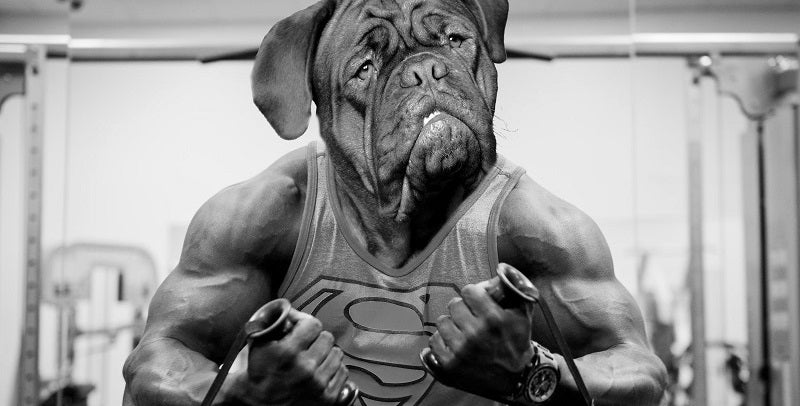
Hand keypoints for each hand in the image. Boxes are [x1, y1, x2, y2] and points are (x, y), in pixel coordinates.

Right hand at [235, 309, 349, 404]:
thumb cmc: (255, 375)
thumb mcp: (256, 345)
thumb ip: (272, 324)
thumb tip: (290, 310)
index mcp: (287, 353)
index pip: (313, 324)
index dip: (306, 323)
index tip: (301, 328)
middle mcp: (305, 368)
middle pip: (327, 337)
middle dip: (316, 339)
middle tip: (306, 345)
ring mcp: (318, 385)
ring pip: (337, 354)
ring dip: (326, 354)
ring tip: (313, 359)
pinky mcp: (327, 398)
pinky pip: (343, 372)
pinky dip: (333, 371)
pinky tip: (320, 373)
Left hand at [428, 270, 534, 399]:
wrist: (518, 378)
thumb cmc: (518, 343)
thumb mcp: (523, 314)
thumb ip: (514, 289)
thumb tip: (502, 270)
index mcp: (493, 319)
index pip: (468, 290)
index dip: (474, 295)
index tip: (477, 301)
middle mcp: (476, 334)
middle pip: (454, 304)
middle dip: (463, 309)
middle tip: (470, 318)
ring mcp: (461, 350)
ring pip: (442, 321)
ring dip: (452, 325)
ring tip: (462, 331)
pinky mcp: (450, 364)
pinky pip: (434, 341)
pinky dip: (442, 341)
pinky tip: (454, 343)